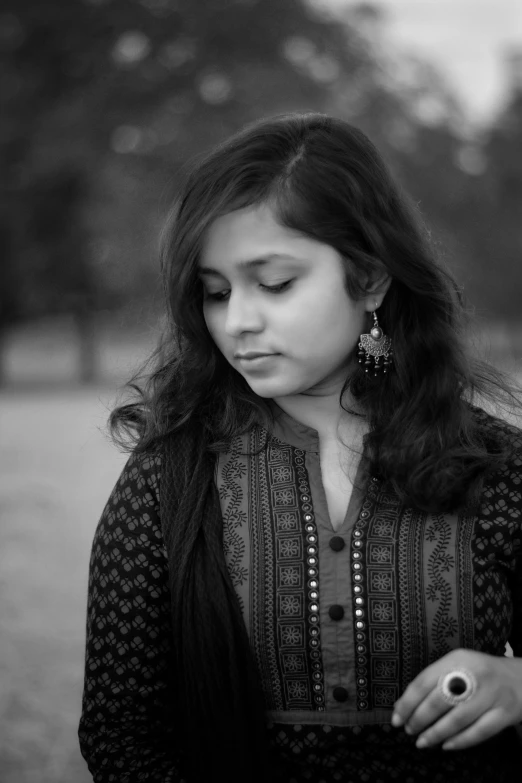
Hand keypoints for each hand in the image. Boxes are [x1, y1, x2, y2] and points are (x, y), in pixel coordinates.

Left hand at [391, 649, 521, 750]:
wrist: (520, 677)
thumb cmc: (480, 674)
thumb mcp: (458, 666)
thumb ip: (433, 681)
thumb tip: (402, 705)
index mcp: (458, 659)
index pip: (425, 681)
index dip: (408, 702)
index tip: (397, 718)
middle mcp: (475, 673)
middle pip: (440, 700)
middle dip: (420, 719)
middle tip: (409, 730)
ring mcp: (492, 694)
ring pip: (458, 718)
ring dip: (436, 733)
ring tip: (422, 742)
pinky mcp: (506, 712)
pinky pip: (480, 731)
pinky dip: (461, 741)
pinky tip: (446, 746)